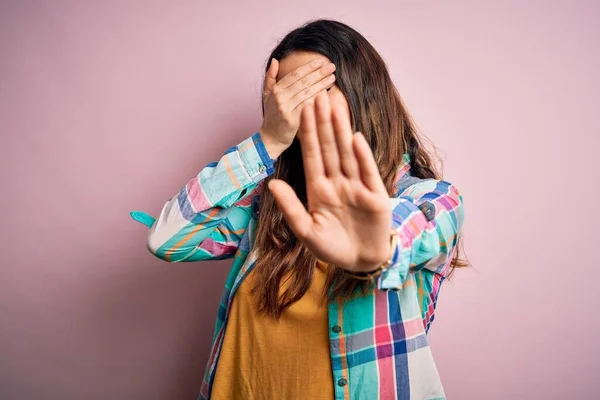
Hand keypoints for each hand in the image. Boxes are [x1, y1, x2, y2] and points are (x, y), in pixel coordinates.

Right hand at [260, 58, 335, 158]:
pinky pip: (308, 106)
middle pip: (303, 82)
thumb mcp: (267, 96)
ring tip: (332, 78)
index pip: (295, 74)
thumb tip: (275, 60)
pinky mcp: (292, 120)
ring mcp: (285, 108)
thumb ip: (270, 78)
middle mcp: (279, 97)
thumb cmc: (272, 117)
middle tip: (332, 67)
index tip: (322, 61)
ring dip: (321, 84)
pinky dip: (318, 99)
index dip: (309, 67)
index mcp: (276, 89)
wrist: (270, 139)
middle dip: (319, 73)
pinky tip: (328, 94)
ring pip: (307, 93)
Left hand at [267, 91, 391, 271]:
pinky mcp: (375, 196)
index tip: (302, 110)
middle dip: (323, 123)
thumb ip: (290, 207)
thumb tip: (271, 183)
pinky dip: (361, 156)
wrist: (360, 262)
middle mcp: (338, 183)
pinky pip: (367, 172)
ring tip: (336, 106)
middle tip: (319, 95)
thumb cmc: (332, 247)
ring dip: (341, 131)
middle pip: (329, 148)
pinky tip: (355, 138)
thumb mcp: (306, 231)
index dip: (307, 134)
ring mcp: (357, 187)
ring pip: (347, 154)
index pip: (312, 156)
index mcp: (319, 189)